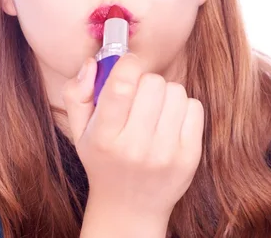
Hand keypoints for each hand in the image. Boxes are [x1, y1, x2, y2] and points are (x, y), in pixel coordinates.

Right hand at [61, 53, 203, 220]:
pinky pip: (194, 107)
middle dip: (145, 82)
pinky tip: (169, 122)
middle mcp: (135, 147)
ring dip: (165, 94)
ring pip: (176, 92)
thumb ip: (77, 94)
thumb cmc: (103, 161)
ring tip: (154, 110)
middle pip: (153, 83)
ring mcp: (165, 154)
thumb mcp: (79, 132)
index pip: (120, 86)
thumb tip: (93, 62)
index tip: (128, 64)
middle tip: (138, 97)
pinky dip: (182, 108)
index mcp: (104, 137)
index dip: (128, 64)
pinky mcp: (189, 157)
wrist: (129, 208)